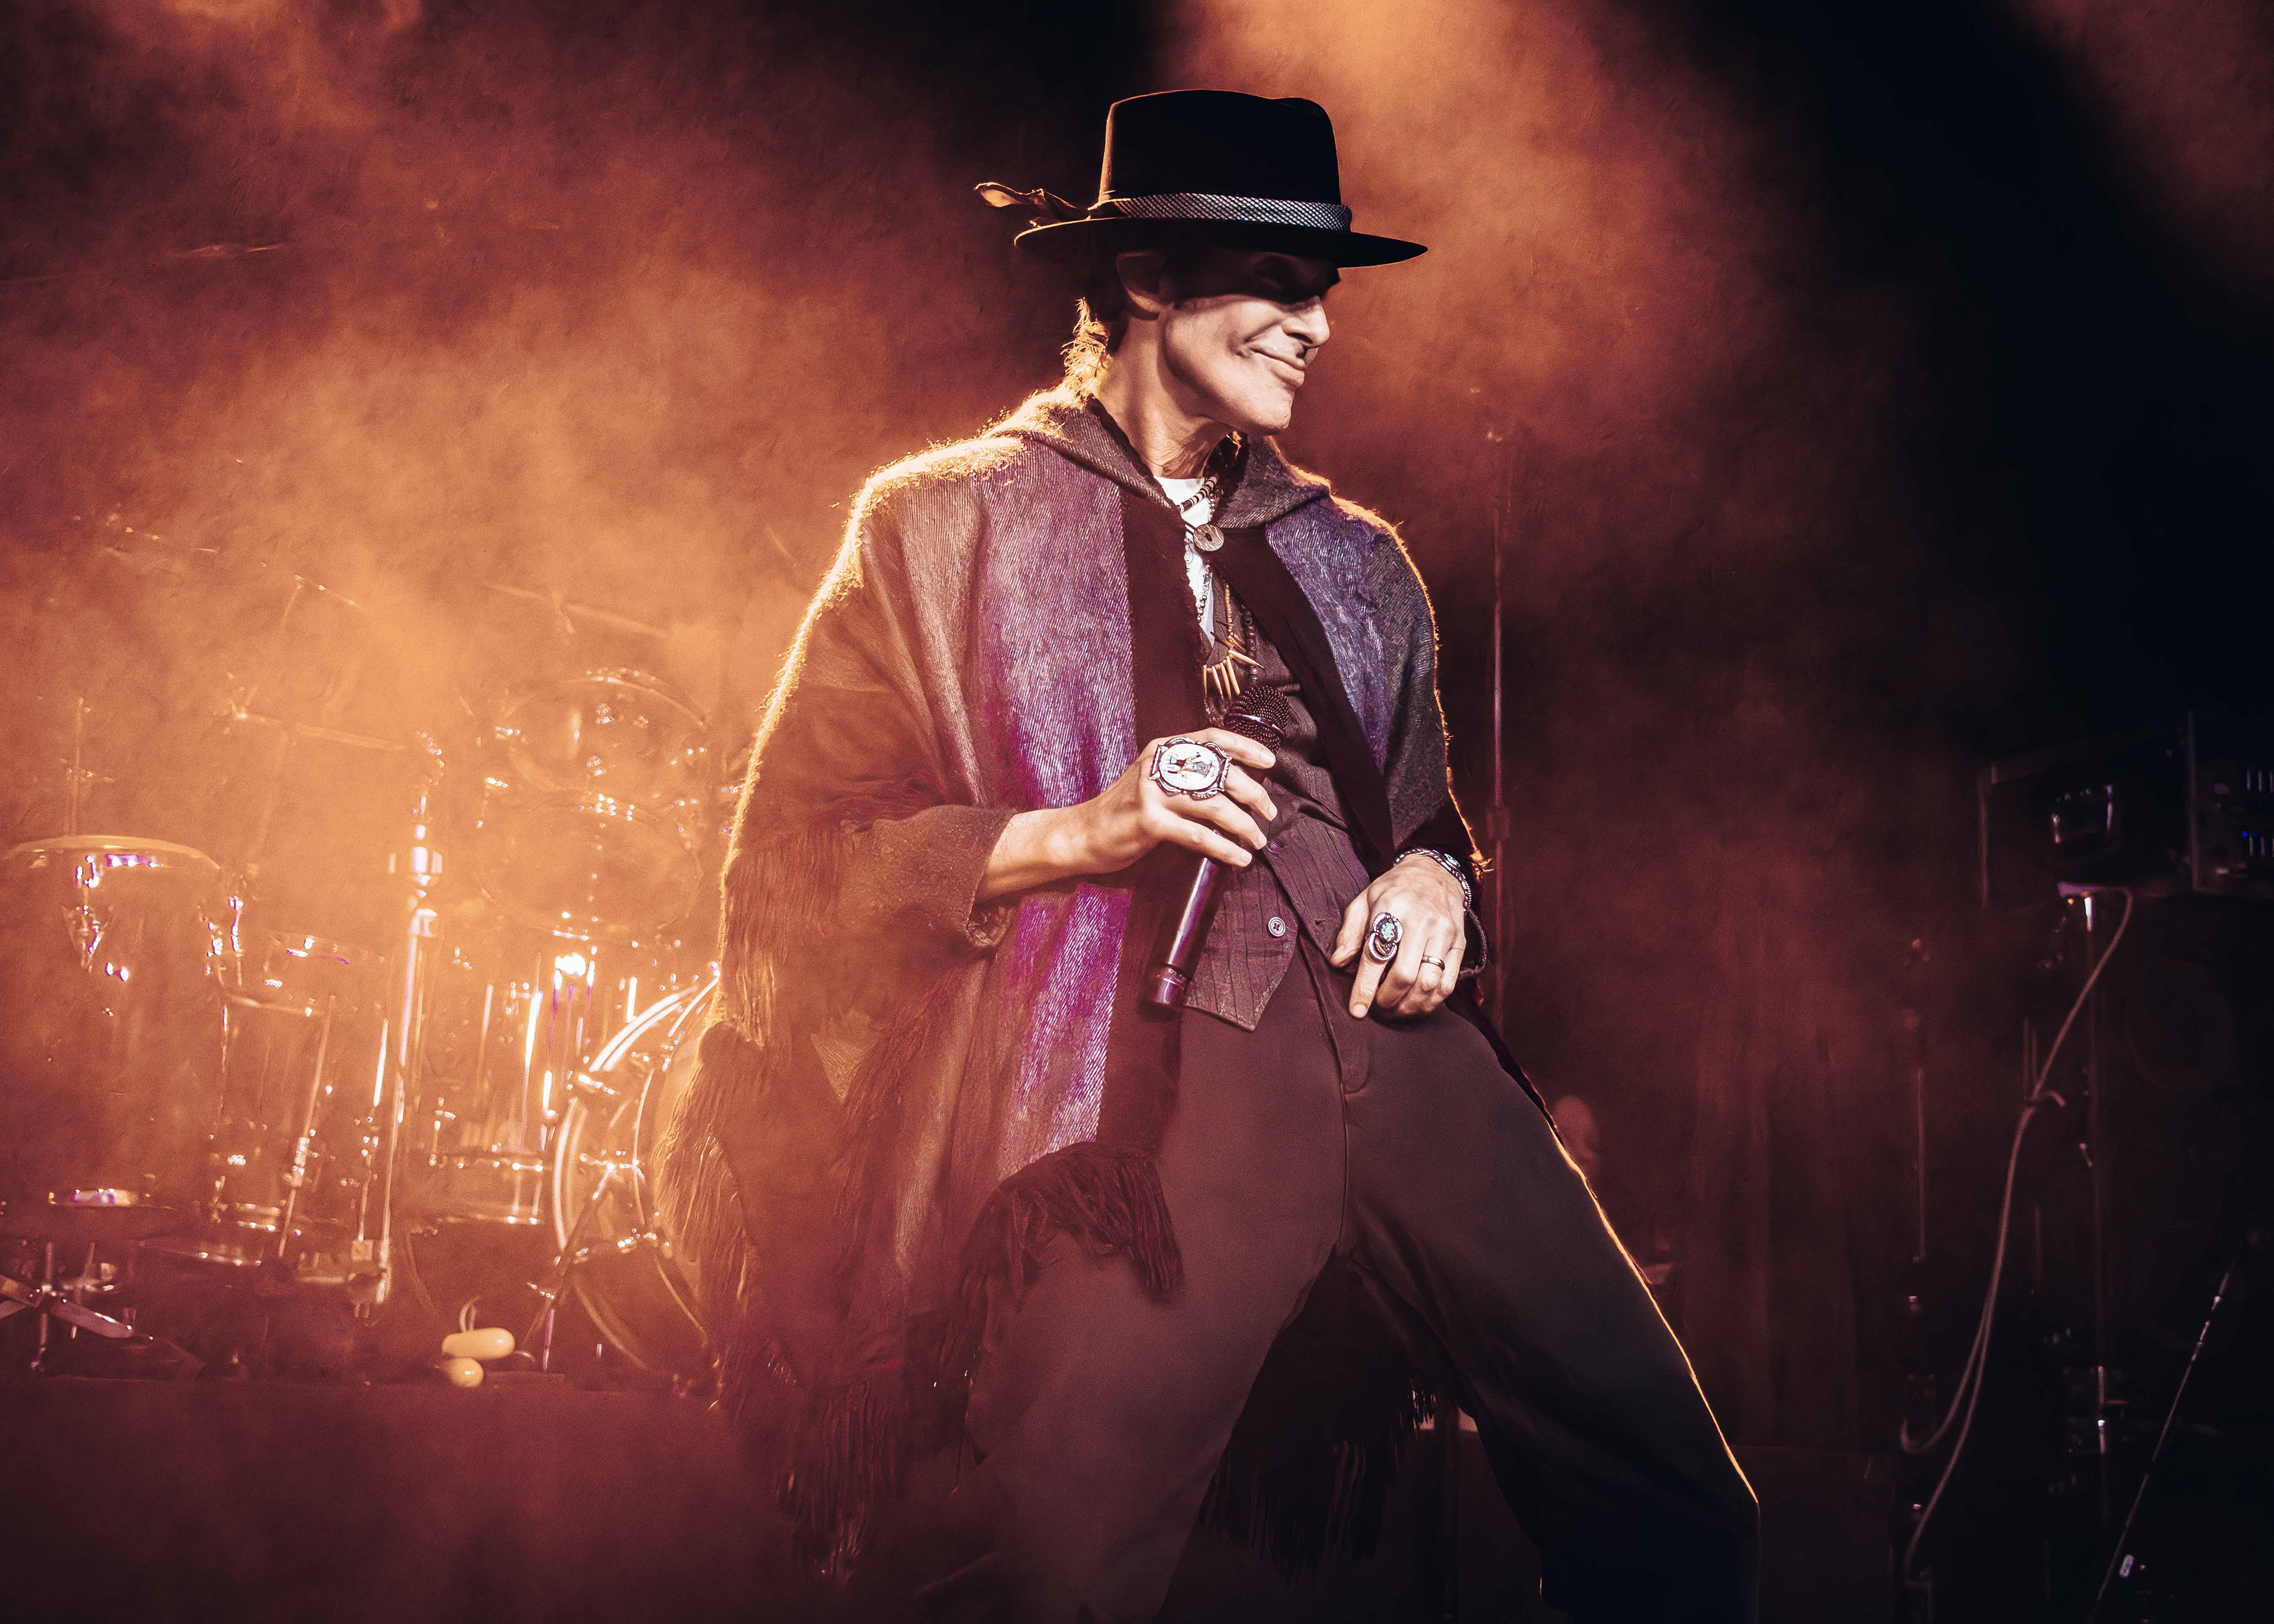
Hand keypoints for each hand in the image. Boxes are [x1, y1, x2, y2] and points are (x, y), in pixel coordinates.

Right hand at [980, 730, 1277, 897]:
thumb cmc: (1124, 811)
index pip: (1213, 738)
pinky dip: (1223, 848)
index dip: (1246, 747)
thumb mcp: (1153, 781)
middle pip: (1221, 772)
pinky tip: (1238, 859)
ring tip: (1257, 840)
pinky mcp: (1148, 822)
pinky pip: (1198, 835)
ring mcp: (1152, 792)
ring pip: (1214, 804)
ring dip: (1243, 824)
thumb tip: (1235, 784)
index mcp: (1164, 749)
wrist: (1082, 833)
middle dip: (1253, 793)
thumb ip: (1185, 776)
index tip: (1270, 761)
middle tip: (1269, 814)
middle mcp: (1159, 764)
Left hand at [1329, 856, 1465, 1018]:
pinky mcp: (1459, 942)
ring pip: (1429, 982)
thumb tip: (1338, 963)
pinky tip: (1418, 1005)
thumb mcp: (1364, 899)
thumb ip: (1349, 932)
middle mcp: (1419, 920)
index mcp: (1390, 908)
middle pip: (1404, 975)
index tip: (1357, 1011)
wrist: (1434, 871)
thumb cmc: (1393, 889)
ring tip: (1396, 1011)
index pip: (1375, 956)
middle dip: (1388, 1000)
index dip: (1364, 988)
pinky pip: (1449, 981)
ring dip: (1410, 1005)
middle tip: (1378, 1009)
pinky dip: (1432, 1001)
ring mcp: (1443, 932)